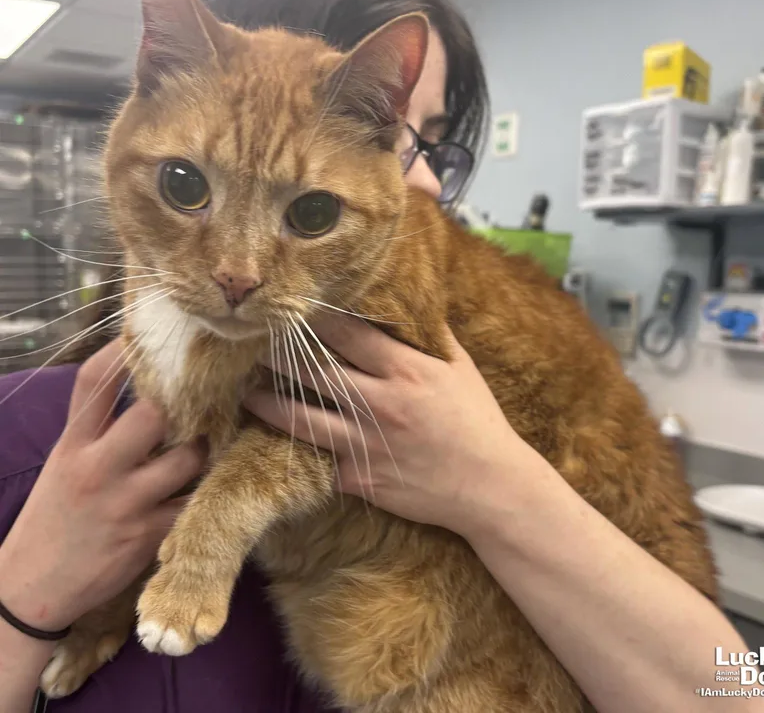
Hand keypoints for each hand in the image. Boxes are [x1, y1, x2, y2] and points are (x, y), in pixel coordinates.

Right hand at [0, 339, 204, 631]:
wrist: (30, 589)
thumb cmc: (54, 516)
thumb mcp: (65, 464)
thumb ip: (99, 428)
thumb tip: (145, 388)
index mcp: (73, 445)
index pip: (94, 383)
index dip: (121, 352)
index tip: (146, 335)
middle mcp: (98, 468)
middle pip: (154, 414)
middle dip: (182, 407)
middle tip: (200, 405)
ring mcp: (125, 502)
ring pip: (187, 458)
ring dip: (203, 451)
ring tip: (205, 448)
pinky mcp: (148, 535)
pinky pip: (192, 503)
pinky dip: (203, 495)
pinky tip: (208, 490)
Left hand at [245, 316, 527, 536]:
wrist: (489, 486)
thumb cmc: (478, 421)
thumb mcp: (461, 369)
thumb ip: (431, 337)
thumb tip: (412, 305)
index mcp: (406, 370)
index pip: (347, 334)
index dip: (315, 319)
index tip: (292, 309)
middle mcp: (379, 403)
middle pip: (312, 371)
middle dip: (277, 356)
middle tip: (252, 345)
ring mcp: (365, 443)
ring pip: (299, 418)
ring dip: (266, 403)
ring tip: (245, 392)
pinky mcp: (358, 479)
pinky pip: (320, 460)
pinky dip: (299, 452)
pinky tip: (273, 443)